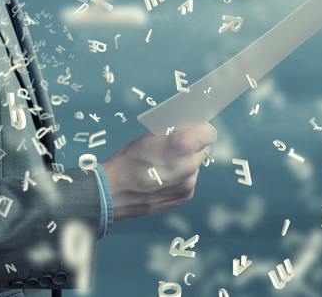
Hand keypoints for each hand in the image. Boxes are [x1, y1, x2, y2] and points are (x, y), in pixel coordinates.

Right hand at [101, 123, 216, 220]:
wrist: (112, 192)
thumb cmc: (127, 161)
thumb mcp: (149, 136)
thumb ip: (173, 130)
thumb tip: (188, 125)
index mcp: (182, 146)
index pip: (209, 132)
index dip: (201, 128)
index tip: (193, 129)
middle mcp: (189, 166)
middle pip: (204, 148)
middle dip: (193, 144)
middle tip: (175, 146)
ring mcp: (188, 184)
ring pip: (196, 164)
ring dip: (186, 161)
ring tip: (165, 164)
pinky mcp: (185, 196)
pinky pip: (190, 179)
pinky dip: (181, 176)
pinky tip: (163, 176)